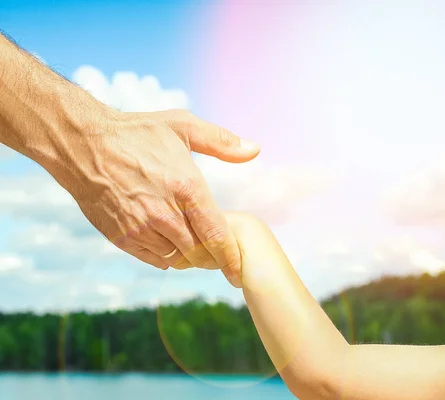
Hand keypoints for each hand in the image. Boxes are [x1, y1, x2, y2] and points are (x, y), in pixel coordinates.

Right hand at [52, 107, 258, 286]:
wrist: (83, 145)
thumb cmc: (137, 133)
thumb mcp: (182, 126)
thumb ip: (221, 141)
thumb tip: (254, 150)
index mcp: (186, 187)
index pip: (217, 235)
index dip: (231, 258)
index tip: (239, 271)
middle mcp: (165, 213)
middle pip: (200, 253)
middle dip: (214, 258)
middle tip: (219, 253)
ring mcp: (141, 228)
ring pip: (178, 259)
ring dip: (191, 257)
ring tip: (196, 245)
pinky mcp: (122, 238)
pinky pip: (156, 260)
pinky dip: (169, 257)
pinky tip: (172, 242)